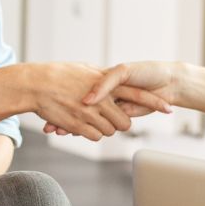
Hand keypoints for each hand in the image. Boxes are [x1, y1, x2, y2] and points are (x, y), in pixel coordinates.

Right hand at [28, 61, 171, 140]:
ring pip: (110, 131)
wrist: (36, 84)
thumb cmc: (58, 74)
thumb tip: (113, 77)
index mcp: (106, 82)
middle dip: (120, 123)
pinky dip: (91, 133)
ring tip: (90, 118)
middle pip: (125, 122)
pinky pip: (95, 136)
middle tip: (110, 118)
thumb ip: (102, 76)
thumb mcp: (85, 69)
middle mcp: (102, 99)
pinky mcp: (78, 125)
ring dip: (104, 129)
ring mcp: (90, 113)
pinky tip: (81, 125)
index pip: (137, 94)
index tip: (168, 108)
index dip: (154, 102)